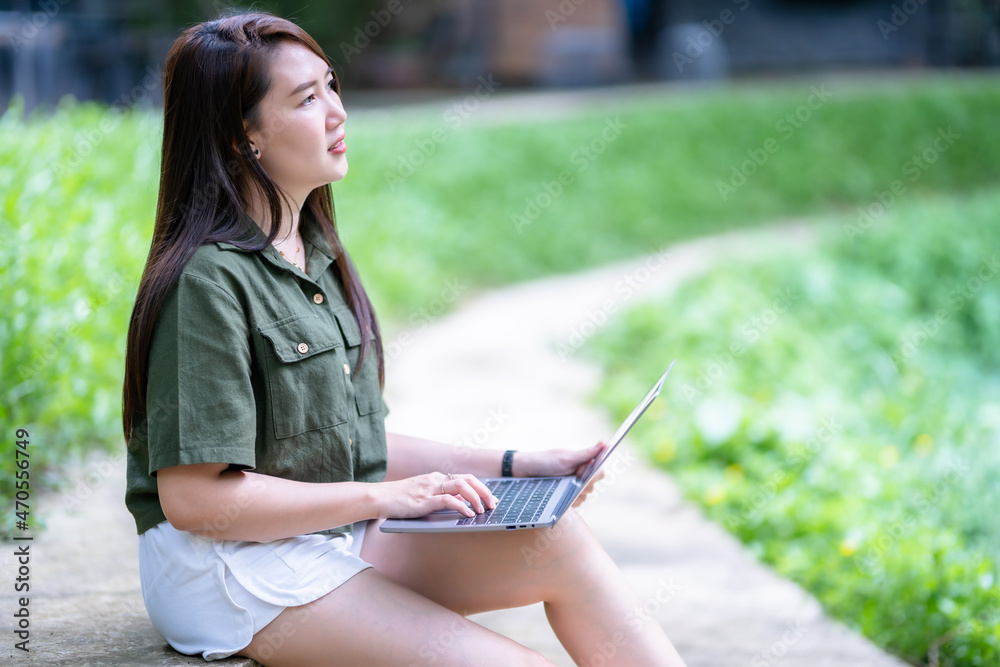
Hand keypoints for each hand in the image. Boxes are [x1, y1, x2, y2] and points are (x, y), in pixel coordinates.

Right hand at [373, 472, 497, 519]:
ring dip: (476, 498)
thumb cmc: (398, 498)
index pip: (465, 477)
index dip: (481, 487)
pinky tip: (468, 514)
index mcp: (436, 477)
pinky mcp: (423, 501)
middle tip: (493, 504)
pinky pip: (447, 500)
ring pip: (461, 487)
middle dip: (484, 491)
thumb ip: (438, 496)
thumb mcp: (422, 493)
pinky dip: (461, 506)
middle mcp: (435, 480)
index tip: (491, 498)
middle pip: (468, 479)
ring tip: (482, 510)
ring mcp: (429, 489)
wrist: (379, 497)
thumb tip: (459, 505)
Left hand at [512, 442, 607, 507]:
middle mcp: (580, 475)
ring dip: (575, 494)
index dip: (593, 475)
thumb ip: (586, 454)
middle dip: (582, 485)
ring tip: (561, 487)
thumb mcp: (566, 458)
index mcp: (583, 463)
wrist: (525, 473)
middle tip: (568, 480)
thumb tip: (604, 442)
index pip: (600, 472)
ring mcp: (574, 487)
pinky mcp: (567, 497)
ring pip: (585, 496)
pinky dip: (570, 501)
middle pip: (593, 486)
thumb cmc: (545, 461)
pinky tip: (561, 496)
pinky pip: (576, 503)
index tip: (580, 472)